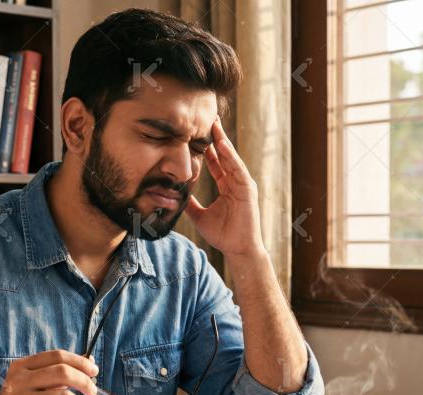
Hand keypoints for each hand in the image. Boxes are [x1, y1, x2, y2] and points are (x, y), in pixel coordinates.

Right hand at [0, 350, 97, 394]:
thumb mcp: (31, 385)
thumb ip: (56, 373)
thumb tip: (90, 360)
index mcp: (21, 368)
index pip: (57, 356)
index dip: (80, 362)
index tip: (93, 370)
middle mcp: (18, 383)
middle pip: (63, 373)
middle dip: (84, 381)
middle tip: (92, 390)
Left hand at [184, 115, 264, 259]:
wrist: (238, 249)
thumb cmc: (223, 235)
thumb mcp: (199, 216)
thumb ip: (190, 204)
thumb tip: (174, 197)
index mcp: (226, 186)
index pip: (216, 161)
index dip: (207, 147)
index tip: (196, 132)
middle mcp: (236, 182)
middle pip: (225, 154)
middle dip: (216, 137)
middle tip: (207, 117)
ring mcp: (243, 185)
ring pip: (231, 158)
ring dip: (223, 141)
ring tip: (214, 124)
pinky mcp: (248, 190)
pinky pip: (238, 169)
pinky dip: (231, 157)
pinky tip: (222, 145)